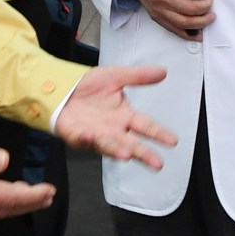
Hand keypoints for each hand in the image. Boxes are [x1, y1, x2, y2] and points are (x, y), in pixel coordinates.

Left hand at [54, 65, 176, 168]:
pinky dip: (86, 139)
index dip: (159, 133)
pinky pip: (82, 139)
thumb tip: (163, 72)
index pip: (146, 125)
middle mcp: (113, 129)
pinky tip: (91, 136)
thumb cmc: (88, 85)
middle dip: (144, 153)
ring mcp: (96, 135)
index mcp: (124, 115)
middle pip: (132, 143)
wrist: (62, 87)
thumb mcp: (115, 76)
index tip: (172, 141)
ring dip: (117, 150)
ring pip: (110, 145)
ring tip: (127, 155)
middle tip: (157, 163)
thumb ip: (138, 76)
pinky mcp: (77, 136)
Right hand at [123, 0, 217, 38]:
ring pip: (185, 22)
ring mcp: (159, 10)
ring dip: (201, 22)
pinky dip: (189, 34)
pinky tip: (198, 33)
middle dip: (206, 6)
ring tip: (209, 16)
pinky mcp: (158, 18)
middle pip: (191, 8)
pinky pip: (175, 30)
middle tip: (209, 1)